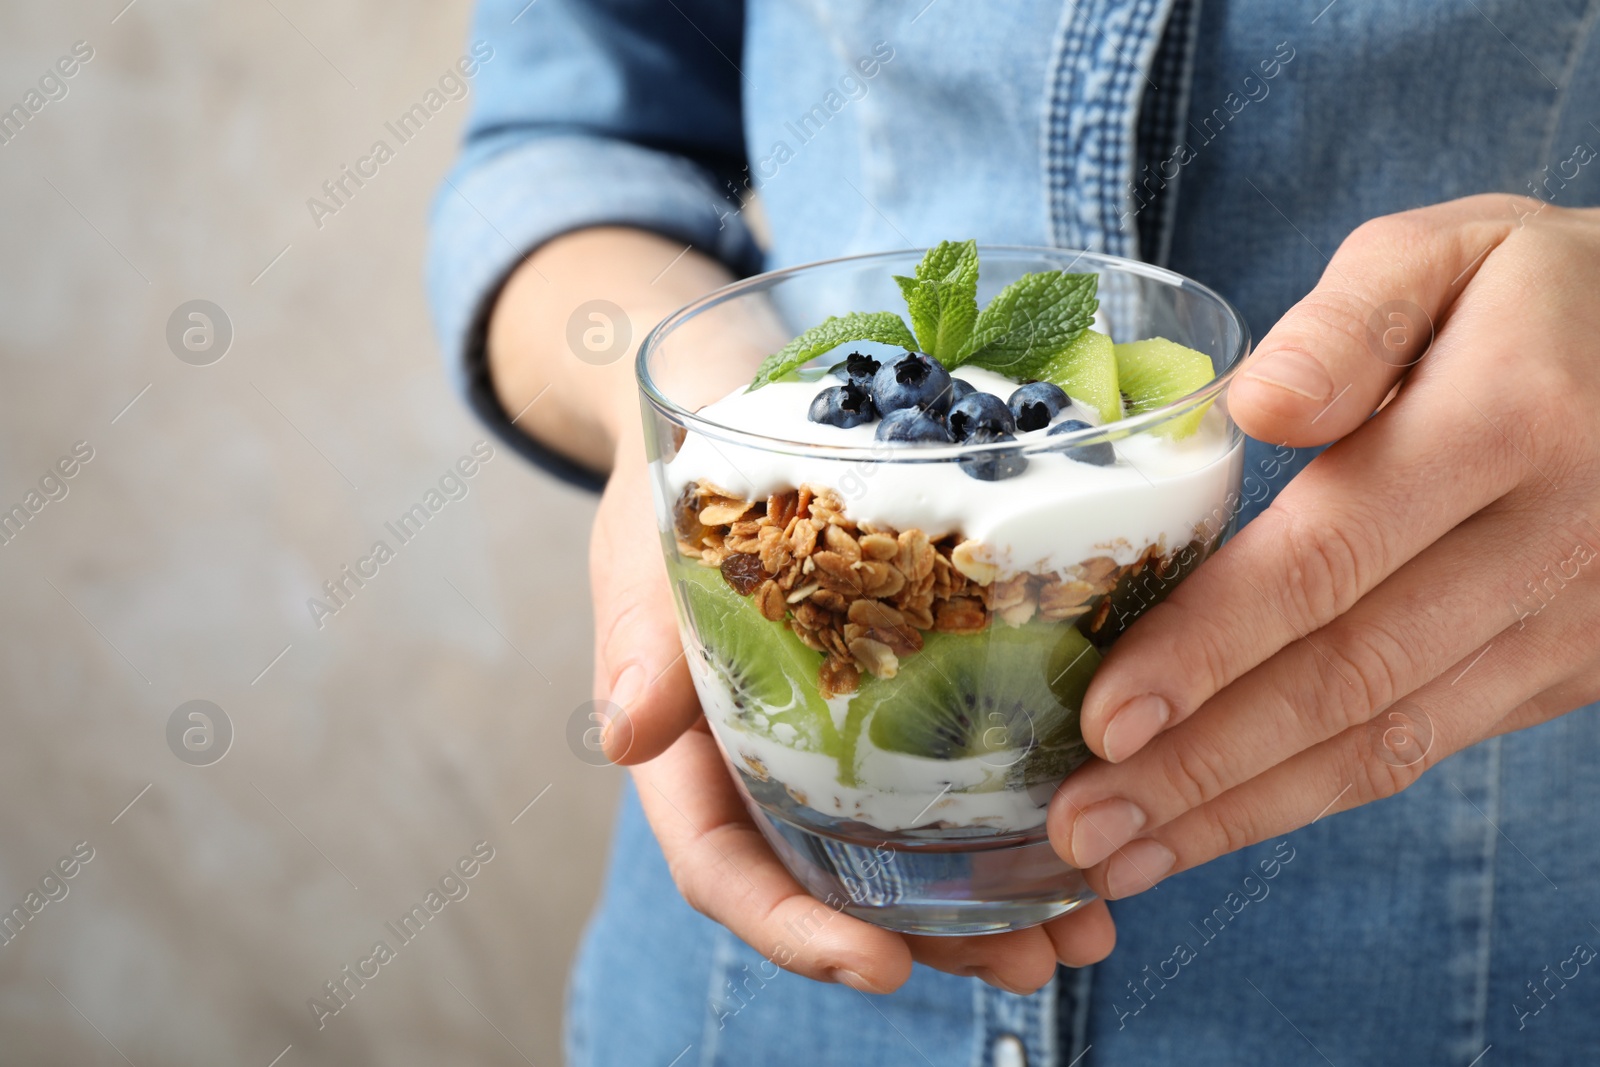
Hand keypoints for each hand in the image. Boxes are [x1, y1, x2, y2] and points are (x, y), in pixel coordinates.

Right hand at [594, 425, 1115, 993]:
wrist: (731, 424)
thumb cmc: (675, 500)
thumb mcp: (643, 558)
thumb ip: (639, 645)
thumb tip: (626, 732)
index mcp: (692, 756)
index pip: (726, 869)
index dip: (794, 931)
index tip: (880, 969)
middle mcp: (767, 767)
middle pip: (836, 886)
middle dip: (931, 939)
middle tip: (1030, 964)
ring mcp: (838, 738)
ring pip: (907, 850)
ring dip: (995, 900)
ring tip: (1086, 928)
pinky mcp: (901, 692)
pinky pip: (954, 769)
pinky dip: (1017, 808)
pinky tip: (1100, 818)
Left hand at [1047, 194, 1599, 899]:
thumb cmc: (1543, 294)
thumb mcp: (1452, 253)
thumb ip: (1350, 321)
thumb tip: (1255, 404)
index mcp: (1507, 422)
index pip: (1328, 558)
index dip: (1209, 647)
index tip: (1101, 717)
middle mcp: (1549, 543)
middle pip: (1346, 677)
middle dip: (1198, 764)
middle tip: (1077, 828)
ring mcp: (1569, 623)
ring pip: (1385, 741)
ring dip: (1241, 810)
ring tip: (1121, 857)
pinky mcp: (1569, 672)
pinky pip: (1426, 747)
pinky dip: (1310, 797)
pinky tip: (1217, 822)